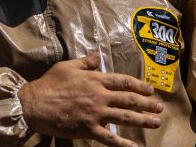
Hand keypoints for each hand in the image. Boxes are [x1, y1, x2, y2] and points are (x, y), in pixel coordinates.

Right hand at [18, 53, 162, 146]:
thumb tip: (98, 56)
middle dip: (147, 103)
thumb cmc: (50, 83)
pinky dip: (123, 144)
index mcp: (95, 79)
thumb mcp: (67, 66)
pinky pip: (109, 138)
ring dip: (142, 120)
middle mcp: (99, 96)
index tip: (150, 89)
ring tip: (155, 122)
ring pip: (124, 117)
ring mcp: (95, 114)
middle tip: (159, 107)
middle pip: (128, 99)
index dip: (139, 85)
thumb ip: (86, 62)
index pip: (123, 81)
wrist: (35, 104)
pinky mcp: (88, 129)